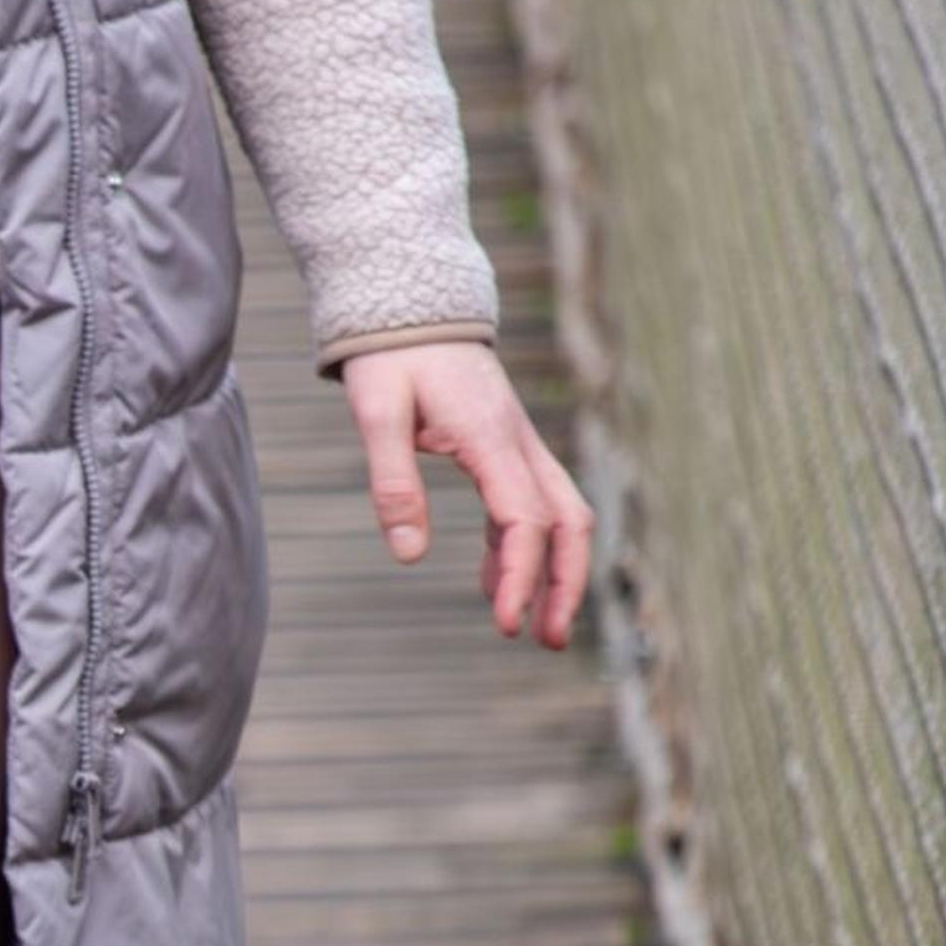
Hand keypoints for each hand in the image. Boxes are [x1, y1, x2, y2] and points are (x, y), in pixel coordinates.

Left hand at [337, 339, 594, 650]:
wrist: (410, 304)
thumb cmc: (391, 355)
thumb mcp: (376, 414)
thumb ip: (393, 482)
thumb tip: (407, 554)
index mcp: (492, 437)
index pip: (526, 520)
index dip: (524, 576)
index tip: (506, 624)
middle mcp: (520, 442)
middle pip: (569, 521)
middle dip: (566, 584)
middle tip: (547, 640)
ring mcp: (519, 444)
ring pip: (560, 515)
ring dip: (552, 571)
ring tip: (529, 627)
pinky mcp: (505, 448)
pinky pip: (528, 505)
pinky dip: (520, 548)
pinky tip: (496, 582)